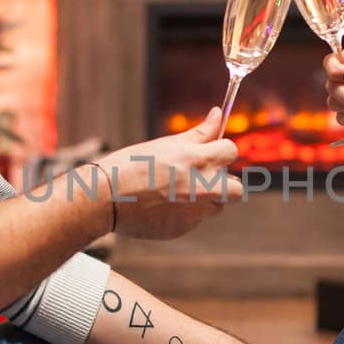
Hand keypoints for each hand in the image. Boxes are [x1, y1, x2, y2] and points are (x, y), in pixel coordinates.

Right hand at [97, 107, 244, 239]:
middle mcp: (202, 187)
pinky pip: (194, 220)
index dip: (221, 151)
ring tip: (176, 192)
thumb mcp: (167, 144)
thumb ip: (199, 133)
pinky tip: (162, 205)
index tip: (210, 153)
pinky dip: (184, 214)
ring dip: (206, 200)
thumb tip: (218, 114)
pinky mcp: (183, 229)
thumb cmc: (132, 165)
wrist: (105, 198)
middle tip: (202, 178)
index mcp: (198, 160)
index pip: (231, 151)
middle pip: (237, 189)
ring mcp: (194, 212)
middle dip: (226, 184)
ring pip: (216, 207)